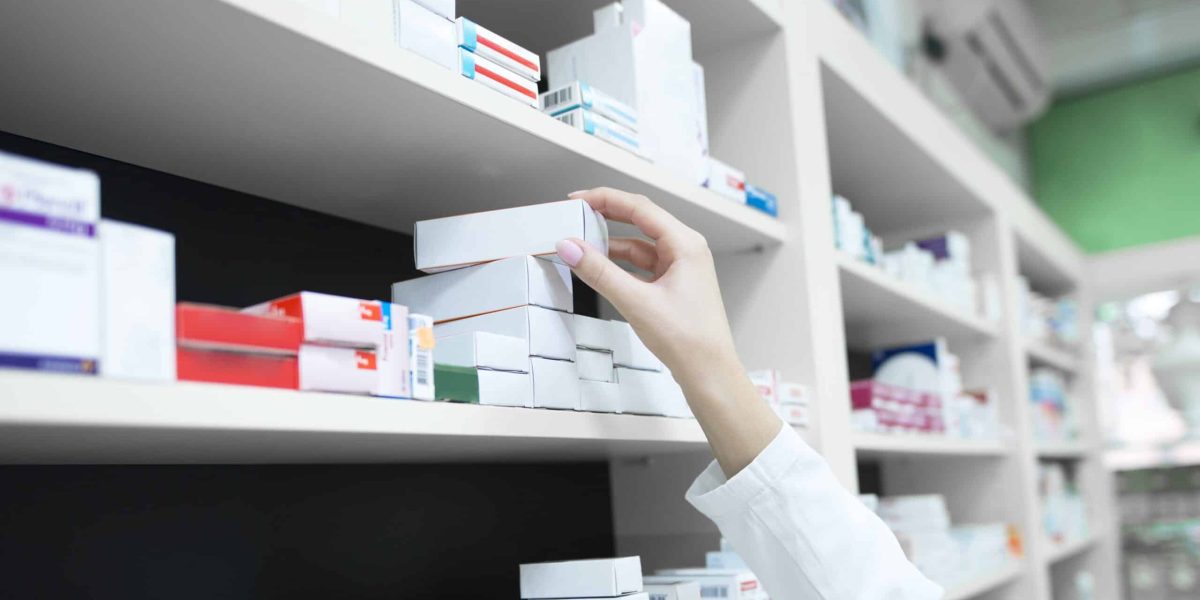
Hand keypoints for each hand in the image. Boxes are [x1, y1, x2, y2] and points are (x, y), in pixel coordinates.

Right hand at [556, 187, 780, 476]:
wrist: (709, 373)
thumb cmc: (688, 339)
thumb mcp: (636, 301)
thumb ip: (599, 272)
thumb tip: (571, 247)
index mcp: (685, 244)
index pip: (640, 208)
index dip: (605, 199)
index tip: (578, 200)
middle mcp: (687, 250)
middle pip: (641, 220)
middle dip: (607, 215)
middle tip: (577, 213)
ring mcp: (682, 267)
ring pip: (640, 244)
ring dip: (612, 242)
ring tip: (582, 242)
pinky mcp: (674, 284)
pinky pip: (643, 263)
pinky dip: (621, 262)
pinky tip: (602, 266)